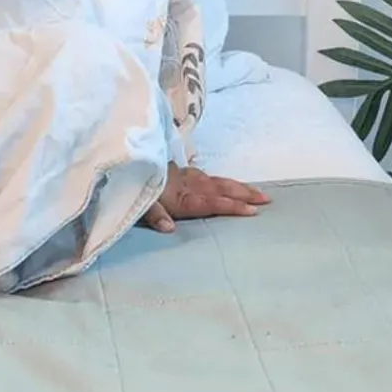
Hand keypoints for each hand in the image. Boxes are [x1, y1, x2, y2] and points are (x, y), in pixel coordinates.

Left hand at [143, 164, 269, 233]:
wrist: (124, 161)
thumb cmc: (132, 185)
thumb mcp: (139, 203)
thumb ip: (155, 215)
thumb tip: (169, 229)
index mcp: (182, 196)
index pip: (213, 202)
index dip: (232, 206)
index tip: (253, 211)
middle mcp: (188, 185)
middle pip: (221, 190)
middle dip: (244, 194)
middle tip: (266, 199)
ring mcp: (185, 176)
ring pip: (217, 181)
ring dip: (236, 186)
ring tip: (256, 192)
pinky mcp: (179, 171)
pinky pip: (206, 176)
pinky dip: (220, 180)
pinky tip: (223, 183)